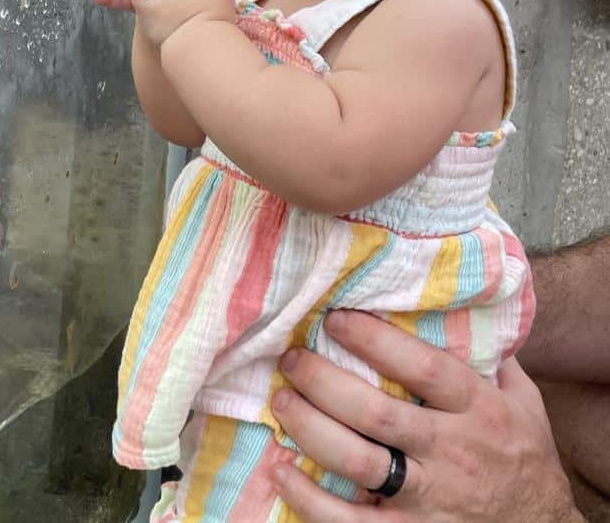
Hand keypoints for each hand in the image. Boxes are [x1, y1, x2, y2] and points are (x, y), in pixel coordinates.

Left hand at [270, 311, 581, 521]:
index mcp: (476, 408)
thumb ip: (491, 356)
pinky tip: (282, 474)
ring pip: (358, 462)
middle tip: (291, 360)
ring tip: (281, 402)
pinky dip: (311, 501)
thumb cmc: (525, 457)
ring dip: (311, 429)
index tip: (335, 318)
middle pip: (377, 413)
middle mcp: (450, 450)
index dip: (374, 340)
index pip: (421, 367)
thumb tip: (459, 304)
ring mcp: (428, 497)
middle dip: (324, 382)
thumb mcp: (523, 401)